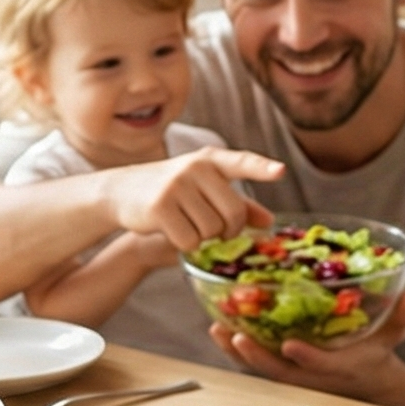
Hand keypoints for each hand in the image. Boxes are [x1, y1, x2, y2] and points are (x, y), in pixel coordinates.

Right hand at [99, 148, 284, 250]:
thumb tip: (269, 222)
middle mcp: (195, 168)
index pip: (241, 162)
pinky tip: (172, 231)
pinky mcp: (160, 206)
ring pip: (212, 230)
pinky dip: (186, 245)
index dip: (262, 169)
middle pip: (233, 213)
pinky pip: (190, 240)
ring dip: (204, 238)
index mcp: (210, 160)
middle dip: (229, 230)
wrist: (123, 191)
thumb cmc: (173, 191)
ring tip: (187, 223)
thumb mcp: (205, 190)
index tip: (281, 171)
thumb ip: (238, 204)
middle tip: (217, 231)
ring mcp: (176, 185)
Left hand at [209, 292, 404, 405]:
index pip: (320, 366)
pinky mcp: (282, 368)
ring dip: (237, 351)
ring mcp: (293, 373)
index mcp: (338, 368)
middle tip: (235, 336)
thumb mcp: (390, 339)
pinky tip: (219, 328)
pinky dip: (237, 347)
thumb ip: (399, 319)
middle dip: (255, 355)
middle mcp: (310, 375)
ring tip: (216, 329)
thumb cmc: (374, 358)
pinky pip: (257, 360)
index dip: (306, 358)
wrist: (366, 384)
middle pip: (278, 370)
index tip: (290, 345)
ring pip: (261, 366)